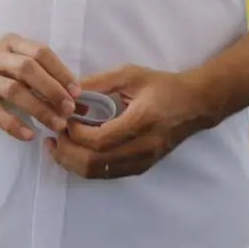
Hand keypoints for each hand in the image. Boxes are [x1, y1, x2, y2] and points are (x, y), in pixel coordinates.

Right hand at [0, 34, 79, 140]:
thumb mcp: (5, 60)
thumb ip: (33, 72)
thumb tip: (71, 95)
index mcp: (8, 44)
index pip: (40, 53)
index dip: (60, 72)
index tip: (77, 92)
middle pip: (28, 69)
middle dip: (53, 90)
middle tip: (69, 110)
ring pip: (13, 90)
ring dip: (39, 109)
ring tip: (56, 124)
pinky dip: (12, 124)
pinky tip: (27, 135)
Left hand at [48, 65, 215, 180]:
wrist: (195, 104)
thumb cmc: (162, 86)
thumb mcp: (129, 74)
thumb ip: (98, 82)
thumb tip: (67, 92)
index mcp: (141, 122)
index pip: (100, 140)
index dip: (75, 133)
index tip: (64, 119)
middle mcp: (143, 147)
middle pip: (95, 162)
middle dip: (67, 151)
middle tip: (53, 134)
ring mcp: (143, 160)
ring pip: (98, 172)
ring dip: (72, 161)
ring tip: (57, 144)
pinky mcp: (141, 166)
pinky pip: (107, 173)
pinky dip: (86, 165)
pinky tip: (75, 151)